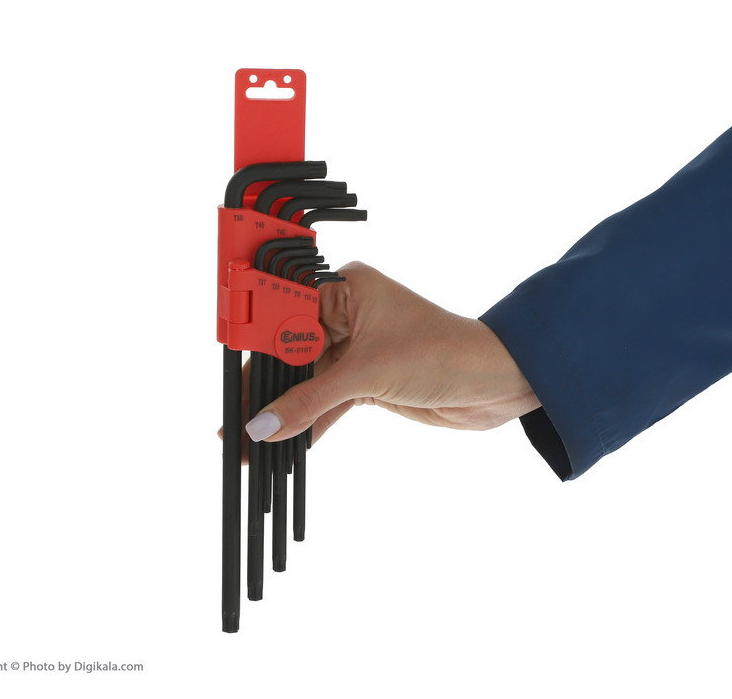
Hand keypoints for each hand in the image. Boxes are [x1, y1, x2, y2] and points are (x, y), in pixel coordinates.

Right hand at [244, 261, 540, 443]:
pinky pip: (328, 399)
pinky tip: (287, 443)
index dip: (256, 348)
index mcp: (345, 288)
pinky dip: (311, 421)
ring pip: (308, 380)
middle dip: (266, 389)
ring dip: (286, 412)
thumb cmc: (445, 353)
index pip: (285, 315)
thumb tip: (263, 426)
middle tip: (236, 420)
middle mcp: (348, 313)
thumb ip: (310, 401)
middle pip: (292, 352)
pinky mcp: (369, 378)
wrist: (498, 383)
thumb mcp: (368, 375)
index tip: (233, 382)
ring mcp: (358, 347)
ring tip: (253, 441)